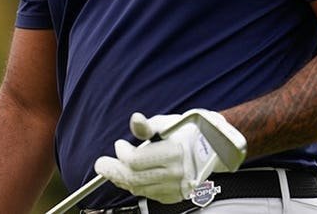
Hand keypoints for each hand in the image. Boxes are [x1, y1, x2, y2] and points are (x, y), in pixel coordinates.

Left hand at [93, 110, 245, 203]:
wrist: (215, 149)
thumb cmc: (191, 133)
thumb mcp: (168, 123)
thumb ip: (148, 126)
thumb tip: (134, 120)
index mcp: (174, 152)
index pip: (135, 160)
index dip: (121, 153)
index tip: (119, 145)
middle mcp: (176, 173)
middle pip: (133, 178)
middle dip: (112, 171)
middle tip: (101, 164)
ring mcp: (176, 187)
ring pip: (139, 189)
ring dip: (122, 180)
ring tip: (114, 169)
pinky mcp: (175, 196)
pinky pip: (148, 194)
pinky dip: (136, 186)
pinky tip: (131, 177)